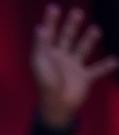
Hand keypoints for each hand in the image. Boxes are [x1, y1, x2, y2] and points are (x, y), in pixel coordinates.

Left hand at [32, 5, 118, 128]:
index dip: (51, 22)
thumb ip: (41, 46)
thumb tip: (40, 28)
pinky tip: (114, 60)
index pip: (49, 35)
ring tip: (95, 30)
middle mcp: (61, 59)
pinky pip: (97, 70)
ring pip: (83, 50)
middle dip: (72, 26)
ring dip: (89, 40)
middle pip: (67, 38)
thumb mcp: (40, 64)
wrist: (58, 107)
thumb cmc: (46, 85)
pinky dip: (106, 66)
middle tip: (77, 12)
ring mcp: (74, 68)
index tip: (53, 7)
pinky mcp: (85, 78)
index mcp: (49, 56)